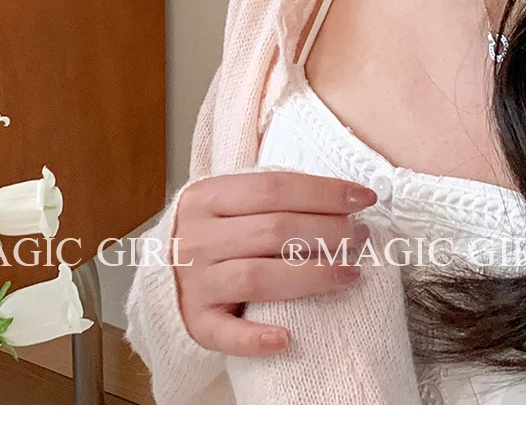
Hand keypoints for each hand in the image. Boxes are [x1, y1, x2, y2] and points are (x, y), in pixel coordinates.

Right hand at [170, 169, 376, 356]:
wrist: (162, 274)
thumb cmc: (213, 232)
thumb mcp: (230, 202)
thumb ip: (272, 196)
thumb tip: (343, 197)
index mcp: (207, 196)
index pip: (274, 188)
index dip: (324, 192)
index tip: (363, 198)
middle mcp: (197, 238)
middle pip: (274, 230)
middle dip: (328, 231)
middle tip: (361, 236)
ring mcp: (194, 282)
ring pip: (259, 277)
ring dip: (312, 275)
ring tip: (350, 273)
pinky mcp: (195, 322)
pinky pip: (226, 334)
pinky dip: (256, 338)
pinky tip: (287, 337)